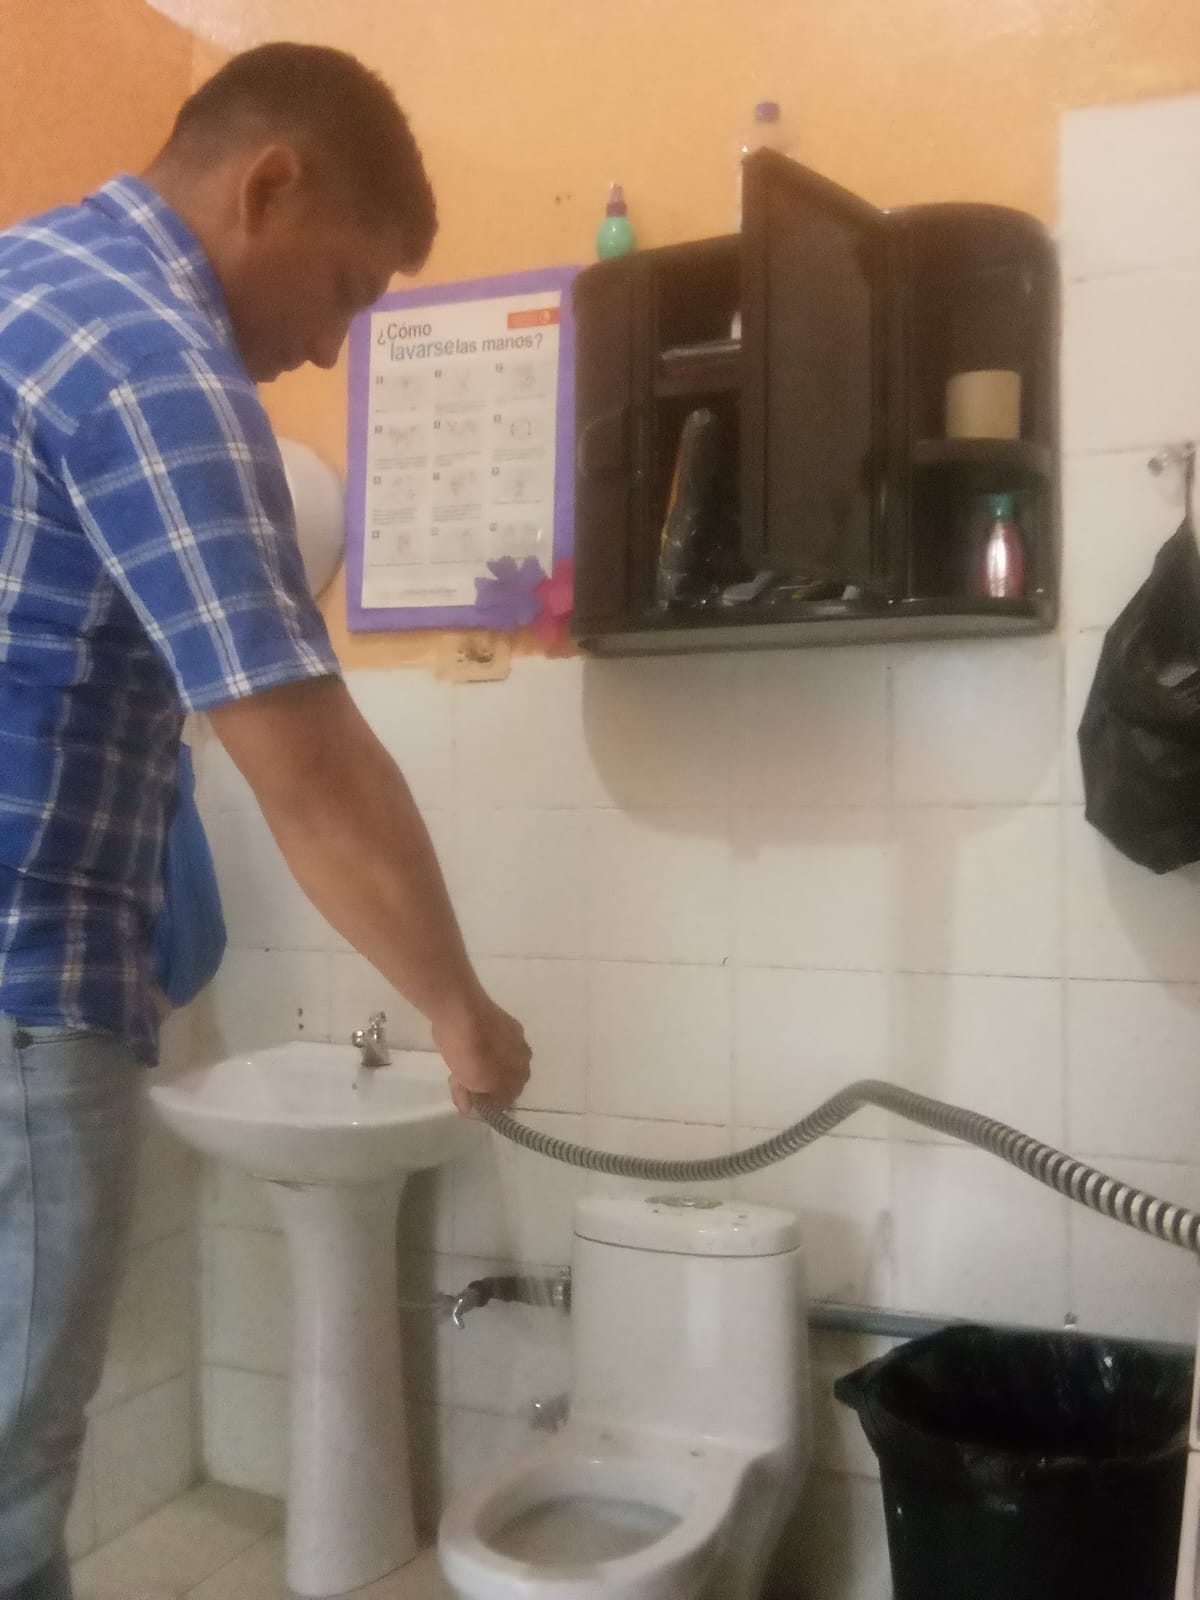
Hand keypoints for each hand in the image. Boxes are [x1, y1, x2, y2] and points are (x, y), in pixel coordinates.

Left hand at [431, 985, 530, 1116]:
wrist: (460, 1009)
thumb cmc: (467, 1050)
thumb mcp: (468, 1085)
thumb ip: (476, 1101)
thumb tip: (475, 1111)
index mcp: (520, 1075)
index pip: (505, 1101)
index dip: (483, 1105)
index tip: (464, 1099)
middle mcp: (525, 1057)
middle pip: (504, 1081)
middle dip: (482, 1086)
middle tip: (458, 1082)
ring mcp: (515, 1036)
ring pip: (498, 1062)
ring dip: (481, 1068)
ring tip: (459, 1063)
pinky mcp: (502, 1020)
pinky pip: (493, 1044)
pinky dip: (482, 1049)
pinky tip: (466, 1045)